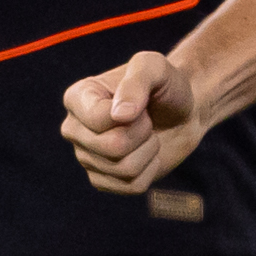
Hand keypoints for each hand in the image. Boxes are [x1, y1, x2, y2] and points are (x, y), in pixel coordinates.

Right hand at [62, 51, 202, 191]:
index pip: (99, 120)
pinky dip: (150, 170)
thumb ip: (138, 80)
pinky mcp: (102, 180)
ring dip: (149, 151)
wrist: (182, 113)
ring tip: (148, 135)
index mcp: (77, 98)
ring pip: (124, 170)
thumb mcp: (155, 68)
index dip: (133, 114)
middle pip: (112, 147)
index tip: (141, 101)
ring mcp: (85, 157)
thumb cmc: (166, 86)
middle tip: (147, 120)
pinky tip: (147, 154)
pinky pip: (131, 187)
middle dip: (143, 134)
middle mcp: (73, 129)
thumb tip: (120, 116)